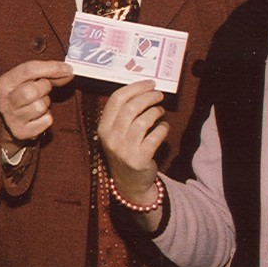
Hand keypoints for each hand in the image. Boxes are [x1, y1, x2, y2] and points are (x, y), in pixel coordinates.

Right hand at [0, 58, 75, 145]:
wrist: (13, 124)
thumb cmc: (25, 96)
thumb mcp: (31, 80)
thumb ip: (49, 74)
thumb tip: (68, 71)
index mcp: (4, 83)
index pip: (28, 70)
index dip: (51, 68)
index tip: (68, 69)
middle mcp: (4, 101)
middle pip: (33, 90)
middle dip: (45, 88)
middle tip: (43, 90)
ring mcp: (11, 119)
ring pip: (40, 107)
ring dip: (46, 104)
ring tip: (39, 104)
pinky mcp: (21, 132)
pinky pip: (46, 121)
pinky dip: (47, 118)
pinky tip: (39, 117)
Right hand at [97, 80, 167, 207]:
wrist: (130, 183)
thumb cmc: (126, 151)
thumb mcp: (116, 133)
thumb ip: (123, 114)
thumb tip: (144, 90)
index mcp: (103, 127)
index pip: (117, 99)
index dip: (135, 88)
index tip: (150, 83)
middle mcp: (111, 138)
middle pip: (131, 107)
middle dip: (148, 97)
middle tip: (159, 95)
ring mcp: (124, 150)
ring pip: (143, 121)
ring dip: (156, 112)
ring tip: (161, 111)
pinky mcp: (139, 159)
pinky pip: (155, 137)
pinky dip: (163, 129)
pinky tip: (164, 127)